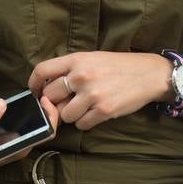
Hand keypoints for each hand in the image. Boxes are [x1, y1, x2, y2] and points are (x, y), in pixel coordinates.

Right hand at [0, 96, 59, 181]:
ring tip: (35, 90)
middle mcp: (18, 147)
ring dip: (37, 109)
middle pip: (42, 127)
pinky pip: (23, 124)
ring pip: (33, 125)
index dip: (50, 115)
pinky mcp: (5, 138)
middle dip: (46, 109)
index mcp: (15, 149)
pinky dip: (27, 111)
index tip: (43, 97)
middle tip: (41, 88)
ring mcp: (12, 143)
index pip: (45, 133)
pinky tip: (22, 98)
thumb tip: (2, 103)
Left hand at [28, 51, 170, 130]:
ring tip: (86, 106)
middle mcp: (81, 76)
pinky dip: (86, 122)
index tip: (35, 92)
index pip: (42, 71)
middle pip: (50, 97)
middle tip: (68, 102)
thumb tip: (50, 89)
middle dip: (55, 103)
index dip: (34, 84)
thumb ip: (71, 70)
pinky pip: (82, 125)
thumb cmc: (119, 66)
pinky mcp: (103, 111)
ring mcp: (92, 94)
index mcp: (77, 59)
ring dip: (72, 115)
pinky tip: (97, 112)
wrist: (149, 74)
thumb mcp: (93, 58)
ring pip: (65, 115)